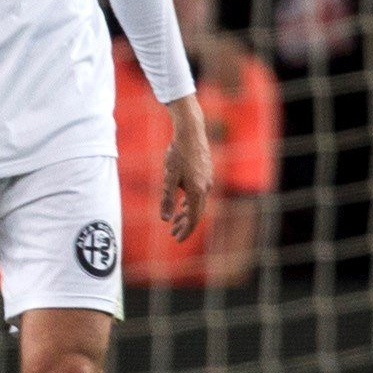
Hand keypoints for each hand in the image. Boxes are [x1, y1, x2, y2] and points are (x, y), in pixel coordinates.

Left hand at [162, 95, 213, 241]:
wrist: (191, 132)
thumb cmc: (177, 154)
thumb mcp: (169, 178)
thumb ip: (167, 199)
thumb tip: (164, 220)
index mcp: (197, 191)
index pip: (193, 218)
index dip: (185, 230)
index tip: (176, 239)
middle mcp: (206, 188)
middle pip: (196, 212)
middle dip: (184, 225)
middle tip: (173, 234)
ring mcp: (208, 180)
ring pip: (197, 203)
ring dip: (186, 214)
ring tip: (175, 222)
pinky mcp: (206, 174)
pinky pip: (199, 194)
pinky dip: (190, 203)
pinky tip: (182, 205)